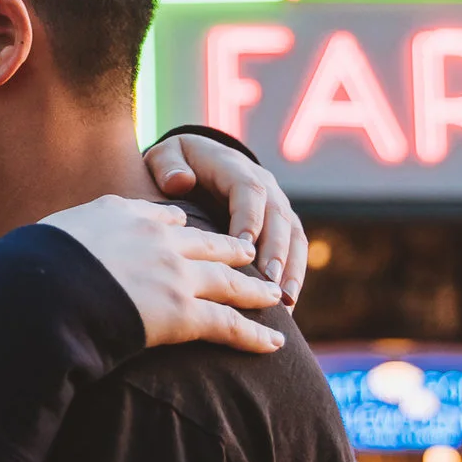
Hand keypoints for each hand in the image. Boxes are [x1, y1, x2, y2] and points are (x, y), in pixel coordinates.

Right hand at [40, 195, 283, 353]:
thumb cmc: (36, 265)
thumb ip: (72, 235)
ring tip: (272, 294)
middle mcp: (158, 239)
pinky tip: (274, 343)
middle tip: (249, 253)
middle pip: (207, 244)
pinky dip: (254, 335)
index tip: (188, 230)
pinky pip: (228, 325)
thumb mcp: (53, 232)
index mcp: (125, 215)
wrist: (46, 287)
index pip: (164, 218)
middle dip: (232, 250)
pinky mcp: (183, 313)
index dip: (180, 226)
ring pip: (227, 282)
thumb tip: (60, 247)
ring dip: (253, 290)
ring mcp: (175, 274)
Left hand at [144, 133, 308, 306]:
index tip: (243, 249)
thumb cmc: (176, 165)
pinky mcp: (282, 225)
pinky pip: (295, 249)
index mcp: (234, 168)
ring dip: (291, 268)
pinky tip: (287, 305)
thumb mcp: (166, 156)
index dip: (249, 218)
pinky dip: (295, 275)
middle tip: (268, 283)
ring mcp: (276, 205)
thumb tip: (180, 182)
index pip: (249, 191)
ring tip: (285, 301)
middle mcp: (264, 184)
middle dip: (275, 250)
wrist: (197, 162)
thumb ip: (169, 167)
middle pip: (277, 217)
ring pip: (293, 236)